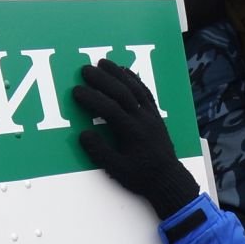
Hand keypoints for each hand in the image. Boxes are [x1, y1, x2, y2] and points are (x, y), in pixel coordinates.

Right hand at [72, 59, 200, 219]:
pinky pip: (146, 93)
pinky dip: (135, 80)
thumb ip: (100, 152)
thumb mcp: (118, 170)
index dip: (91, 99)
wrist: (169, 181)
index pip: (109, 109)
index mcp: (132, 132)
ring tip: (102, 62)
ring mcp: (151, 115)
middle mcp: (143, 119)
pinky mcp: (156, 115)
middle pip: (122, 92)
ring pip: (135, 88)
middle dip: (102, 79)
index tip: (76, 91)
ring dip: (118, 73)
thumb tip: (83, 134)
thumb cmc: (142, 177)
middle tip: (84, 69)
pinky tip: (125, 72)